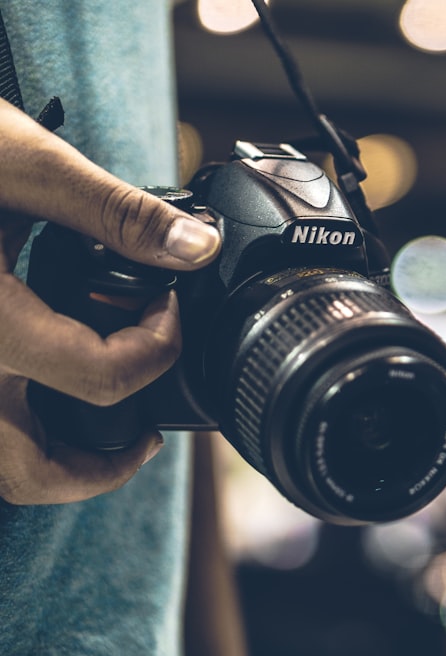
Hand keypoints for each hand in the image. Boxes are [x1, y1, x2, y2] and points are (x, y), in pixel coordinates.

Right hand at [0, 100, 220, 504]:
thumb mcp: (17, 163)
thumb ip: (112, 211)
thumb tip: (197, 248)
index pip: (102, 378)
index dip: (160, 348)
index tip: (167, 307)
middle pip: (31, 474)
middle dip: (101, 467)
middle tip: (143, 433)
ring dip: (48, 462)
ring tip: (93, 423)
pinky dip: (9, 432)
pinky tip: (33, 387)